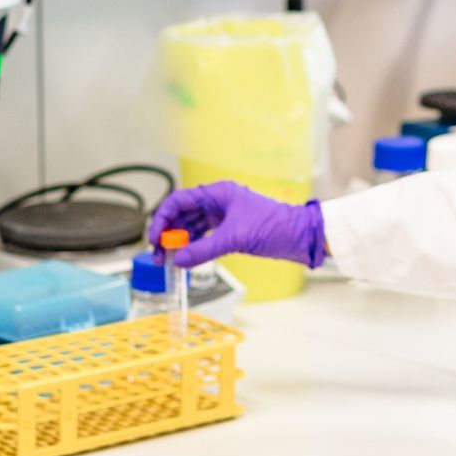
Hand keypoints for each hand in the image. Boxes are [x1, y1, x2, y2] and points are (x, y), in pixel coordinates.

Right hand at [149, 181, 327, 268]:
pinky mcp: (229, 230)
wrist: (299, 236)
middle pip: (182, 215)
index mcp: (217, 193)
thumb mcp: (234, 238)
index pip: (179, 201)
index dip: (163, 219)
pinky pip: (203, 236)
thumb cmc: (273, 227)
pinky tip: (188, 259)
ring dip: (180, 243)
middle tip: (160, 256)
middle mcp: (217, 201)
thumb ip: (204, 249)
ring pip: (191, 227)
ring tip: (171, 262)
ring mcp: (223, 215)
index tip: (156, 239)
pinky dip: (194, 247)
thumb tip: (179, 260)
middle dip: (169, 234)